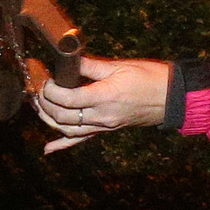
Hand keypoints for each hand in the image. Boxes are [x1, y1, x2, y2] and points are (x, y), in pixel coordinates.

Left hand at [32, 58, 169, 151]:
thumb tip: (68, 60)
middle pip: (63, 116)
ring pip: (67, 129)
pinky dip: (63, 145)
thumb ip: (90, 66)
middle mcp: (102, 116)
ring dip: (49, 119)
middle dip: (45, 103)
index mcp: (105, 97)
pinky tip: (48, 149)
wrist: (171, 97)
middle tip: (38, 89)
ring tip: (38, 106)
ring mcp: (104, 126)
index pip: (68, 99)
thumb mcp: (119, 66)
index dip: (51, 90)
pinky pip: (81, 140)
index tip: (46, 78)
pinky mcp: (106, 130)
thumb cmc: (149, 78)